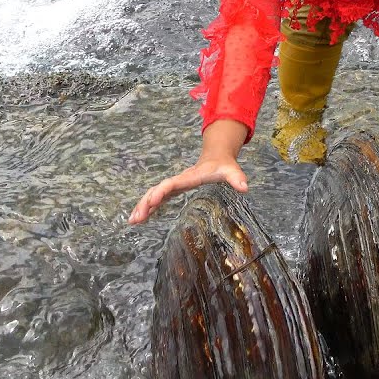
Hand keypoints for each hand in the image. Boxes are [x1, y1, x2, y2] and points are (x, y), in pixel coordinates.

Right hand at [128, 155, 248, 223]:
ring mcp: (174, 186)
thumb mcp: (231, 170)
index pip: (172, 184)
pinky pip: (157, 199)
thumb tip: (245, 187)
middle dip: (146, 203)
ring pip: (154, 195)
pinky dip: (147, 207)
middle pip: (157, 191)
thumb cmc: (223, 165)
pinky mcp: (173, 190)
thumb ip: (237, 178)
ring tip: (132, 221)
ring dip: (142, 207)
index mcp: (189, 177)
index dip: (162, 191)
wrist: (216, 156)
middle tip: (136, 218)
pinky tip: (140, 218)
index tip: (152, 200)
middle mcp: (178, 181)